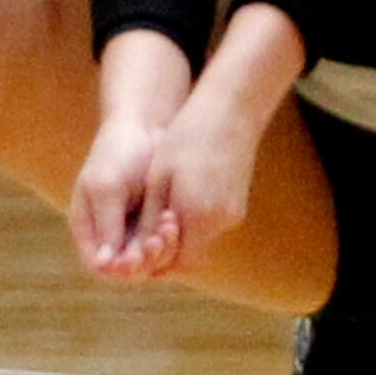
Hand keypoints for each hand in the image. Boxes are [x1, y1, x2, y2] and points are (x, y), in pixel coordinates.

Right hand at [70, 116, 180, 279]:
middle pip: (126, 267)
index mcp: (87, 226)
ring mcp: (132, 228)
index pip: (99, 265)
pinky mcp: (153, 221)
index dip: (117, 268)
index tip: (135, 256)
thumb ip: (106, 225)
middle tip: (158, 239)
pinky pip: (161, 242)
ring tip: (168, 224)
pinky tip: (173, 219)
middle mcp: (108, 232)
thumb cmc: (118, 151)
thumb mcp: (108, 187)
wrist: (144, 125)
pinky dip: (169, 237)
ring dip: (160, 248)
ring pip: (147, 258)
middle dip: (144, 258)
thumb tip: (104, 265)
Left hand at [138, 111, 257, 274]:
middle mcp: (220, 222)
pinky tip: (178, 200)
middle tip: (143, 240)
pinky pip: (212, 224)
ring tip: (157, 216)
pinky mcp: (238, 203)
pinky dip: (193, 222)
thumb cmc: (188, 137)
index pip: (177, 264)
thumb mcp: (159, 178)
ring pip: (201, 240)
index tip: (137, 255)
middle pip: (191, 256)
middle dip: (167, 252)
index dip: (157, 264)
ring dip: (180, 236)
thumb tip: (141, 248)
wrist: (231, 110)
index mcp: (198, 217)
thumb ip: (152, 218)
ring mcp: (233, 213)